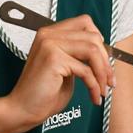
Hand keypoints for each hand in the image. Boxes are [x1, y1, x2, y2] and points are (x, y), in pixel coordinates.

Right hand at [3, 14, 114, 129]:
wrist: (23, 109)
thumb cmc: (44, 93)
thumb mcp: (66, 68)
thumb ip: (79, 56)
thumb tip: (105, 52)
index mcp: (50, 33)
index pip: (85, 23)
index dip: (100, 40)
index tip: (105, 60)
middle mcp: (48, 34)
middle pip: (92, 36)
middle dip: (106, 60)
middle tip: (109, 80)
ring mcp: (50, 44)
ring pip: (92, 50)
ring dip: (103, 73)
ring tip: (103, 89)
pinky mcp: (53, 59)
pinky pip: (85, 70)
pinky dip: (94, 86)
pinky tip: (93, 97)